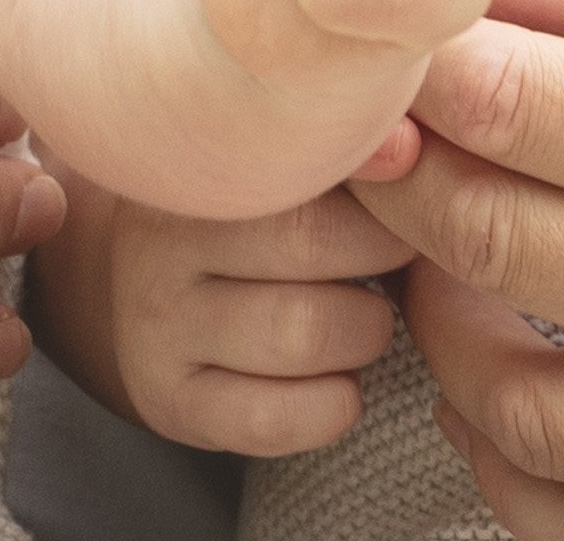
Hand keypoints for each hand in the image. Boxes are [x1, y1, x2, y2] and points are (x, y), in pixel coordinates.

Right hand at [26, 182, 415, 455]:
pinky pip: (278, 417)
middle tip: (390, 264)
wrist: (156, 294)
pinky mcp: (170, 400)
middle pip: (314, 243)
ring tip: (359, 319)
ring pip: (305, 335)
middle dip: (382, 263)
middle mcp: (159, 239)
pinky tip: (334, 379)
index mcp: (197, 159)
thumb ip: (347, 147)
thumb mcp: (286, 167)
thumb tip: (408, 145)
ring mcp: (155, 325)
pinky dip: (334, 405)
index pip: (314, 158)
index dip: (385, 191)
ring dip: (363, 336)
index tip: (405, 200)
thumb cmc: (257, 218)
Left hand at [361, 0, 563, 540]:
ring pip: (523, 414)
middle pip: (491, 246)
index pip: (514, 106)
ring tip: (460, 281)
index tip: (396, 54)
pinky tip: (542, 409)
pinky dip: (541, 479)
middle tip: (396, 152)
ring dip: (454, 341)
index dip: (424, 72)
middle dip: (414, 189)